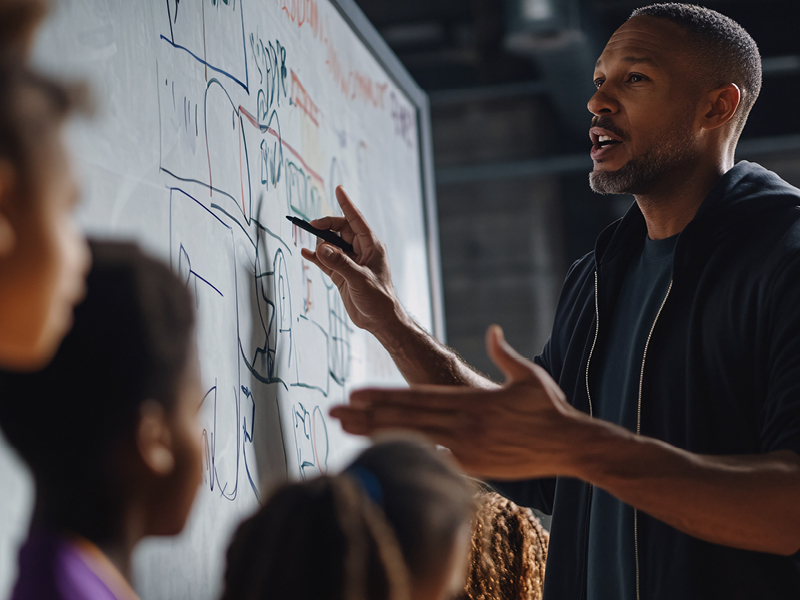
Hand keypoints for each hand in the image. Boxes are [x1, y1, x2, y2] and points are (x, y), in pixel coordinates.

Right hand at [301, 186, 404, 335]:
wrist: (379, 320)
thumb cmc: (378, 298)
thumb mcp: (360, 279)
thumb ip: (340, 263)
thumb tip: (321, 248)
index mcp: (370, 246)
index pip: (356, 219)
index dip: (346, 204)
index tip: (338, 189)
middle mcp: (360, 250)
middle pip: (339, 230)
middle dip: (325, 226)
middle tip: (310, 226)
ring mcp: (349, 262)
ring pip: (331, 244)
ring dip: (320, 242)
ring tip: (309, 242)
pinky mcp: (341, 274)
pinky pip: (326, 260)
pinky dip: (316, 256)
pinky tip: (305, 252)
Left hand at [330, 325, 588, 479]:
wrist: (570, 445)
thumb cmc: (550, 409)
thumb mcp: (529, 375)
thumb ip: (504, 353)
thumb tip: (493, 331)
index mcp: (469, 400)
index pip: (414, 397)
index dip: (381, 396)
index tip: (354, 393)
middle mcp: (462, 424)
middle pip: (404, 418)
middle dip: (365, 414)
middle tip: (333, 411)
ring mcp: (466, 448)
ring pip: (411, 440)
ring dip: (375, 435)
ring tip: (345, 430)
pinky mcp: (473, 467)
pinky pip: (434, 460)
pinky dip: (407, 456)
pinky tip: (382, 455)